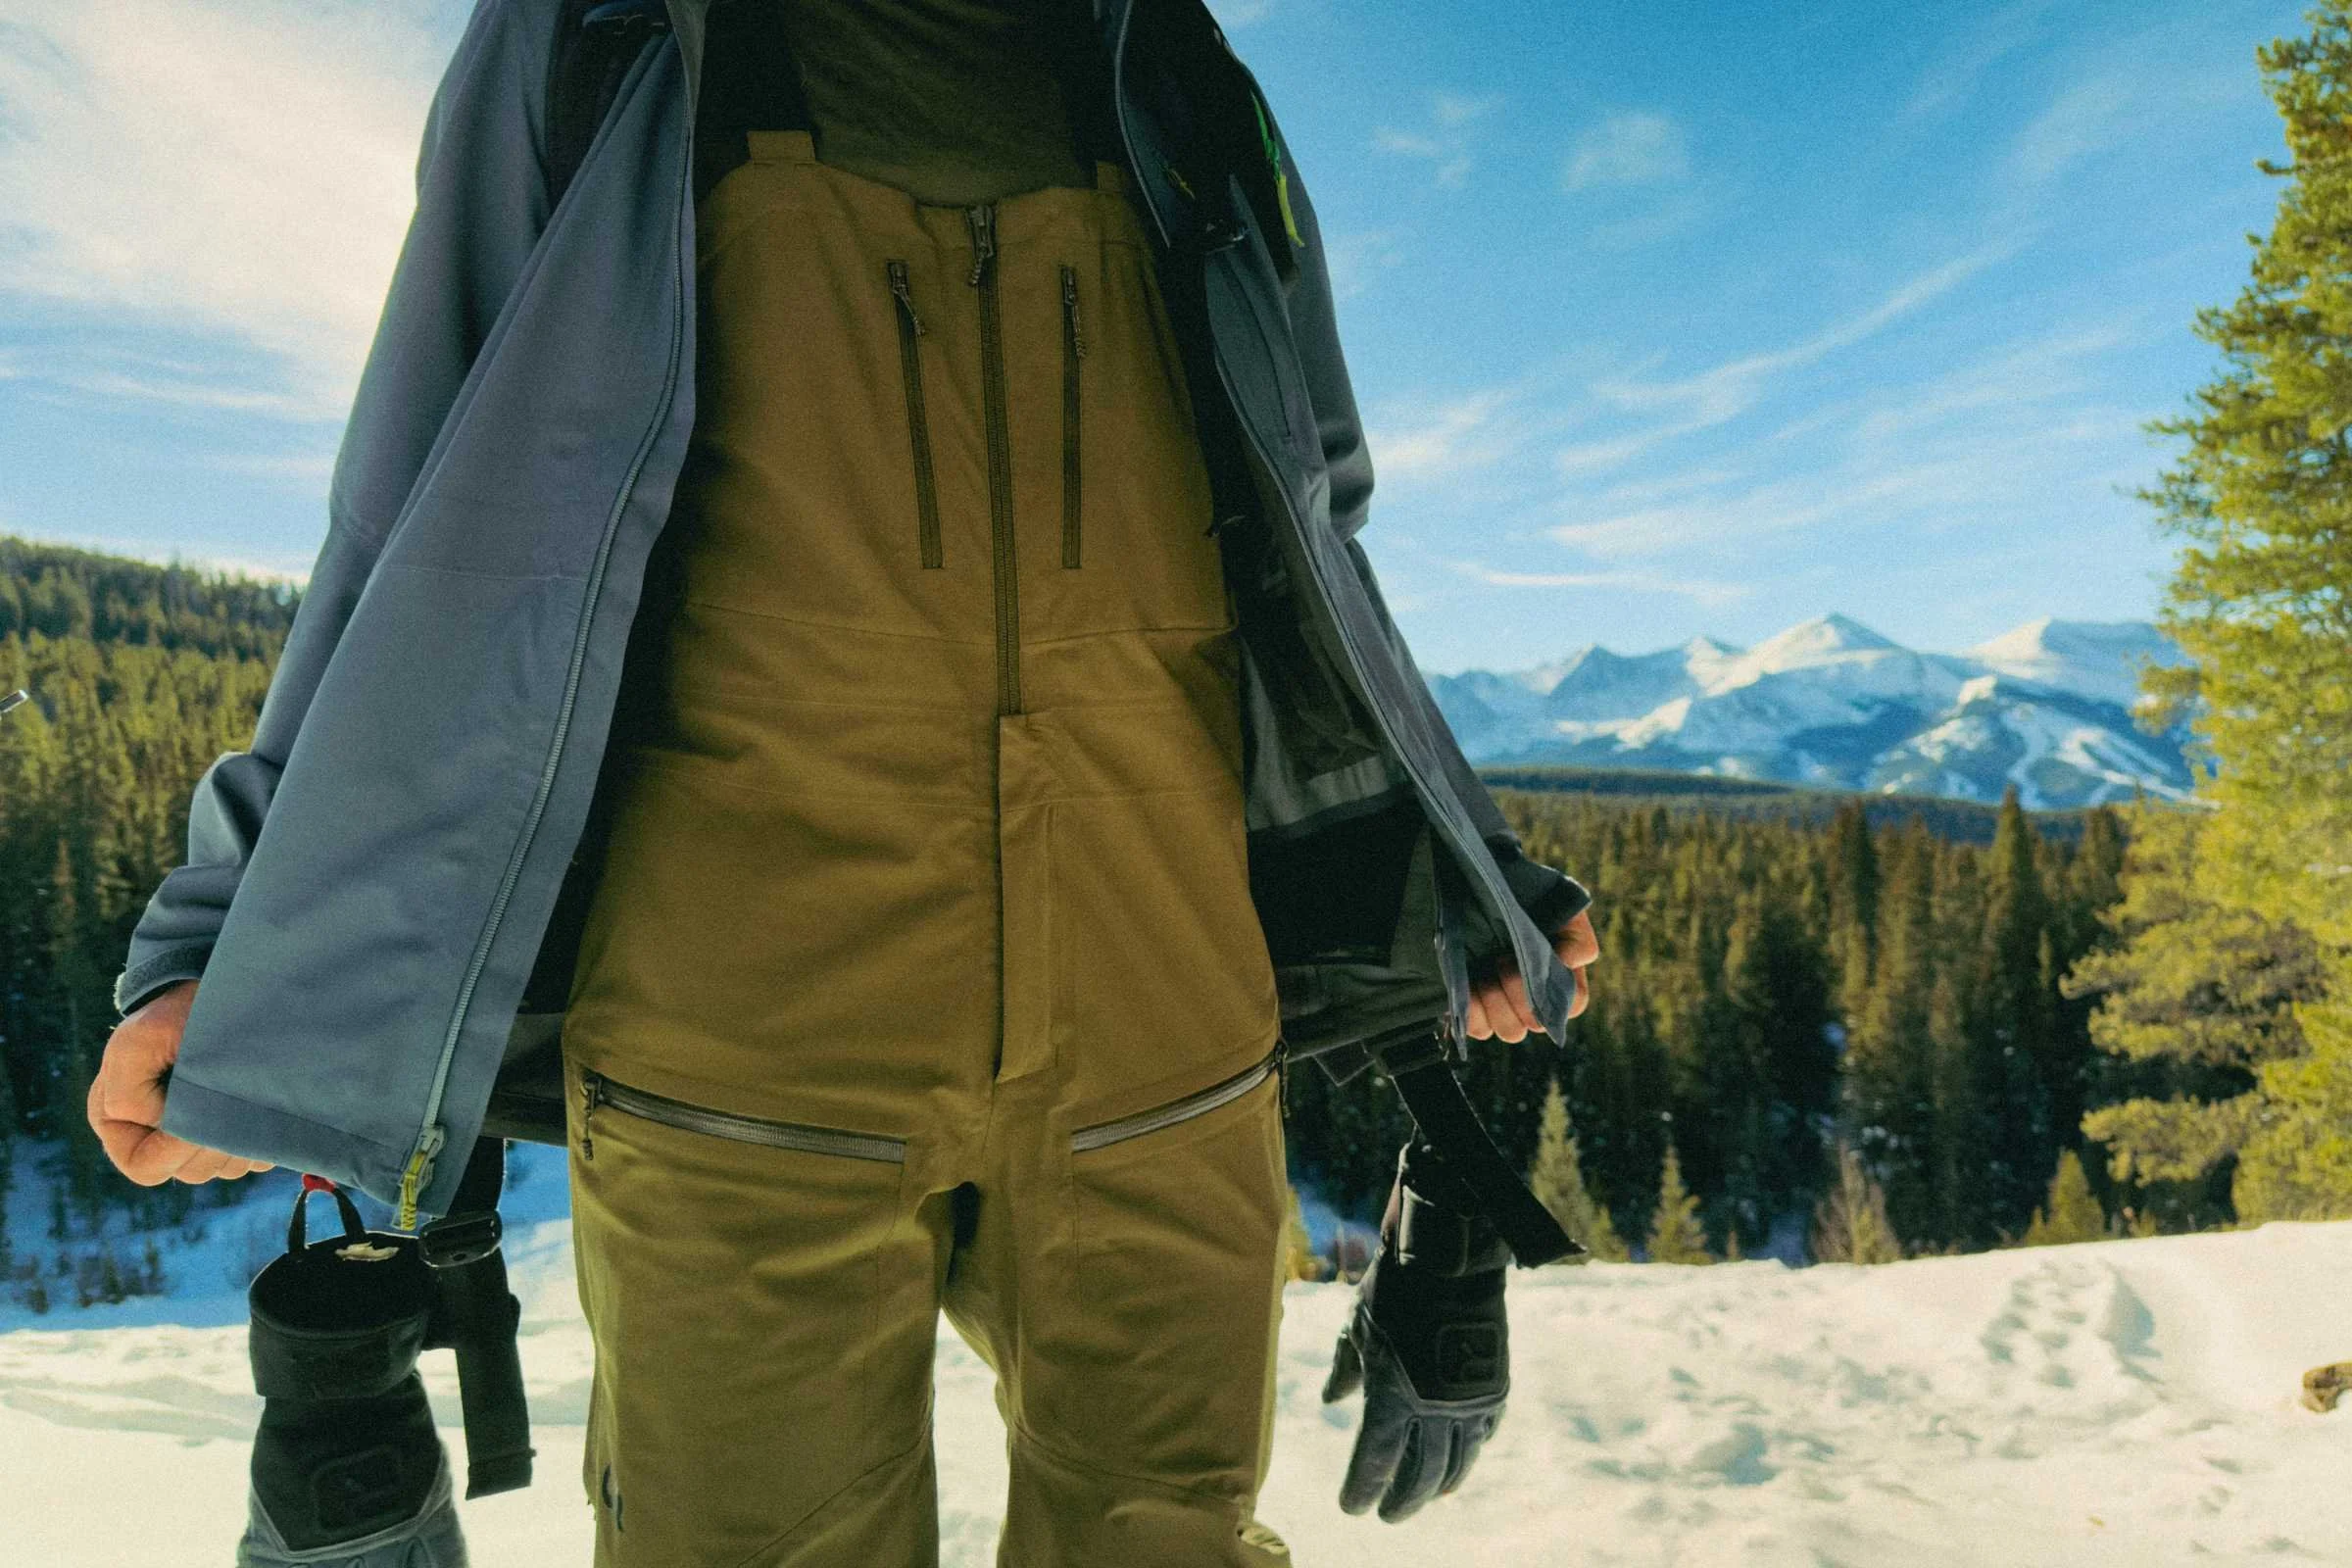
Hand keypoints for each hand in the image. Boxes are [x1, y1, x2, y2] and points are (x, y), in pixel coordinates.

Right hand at [88, 980, 274, 1184]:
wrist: (217, 997)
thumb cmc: (171, 1017)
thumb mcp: (138, 1043)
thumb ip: (127, 1092)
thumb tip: (157, 1126)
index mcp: (121, 1121)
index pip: (144, 1167)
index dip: (171, 1153)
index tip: (197, 1118)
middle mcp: (157, 1136)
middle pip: (190, 1172)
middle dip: (212, 1144)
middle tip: (230, 1101)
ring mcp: (197, 1136)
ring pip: (224, 1167)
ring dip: (239, 1141)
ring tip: (246, 1095)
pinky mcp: (233, 1131)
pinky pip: (253, 1156)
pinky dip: (261, 1138)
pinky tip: (261, 1102)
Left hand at [1320, 1156, 1510, 1521]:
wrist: (1451, 1261)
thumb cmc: (1394, 1291)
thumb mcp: (1357, 1329)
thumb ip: (1345, 1370)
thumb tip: (1332, 1399)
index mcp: (1391, 1399)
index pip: (1373, 1464)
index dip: (1361, 1491)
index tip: (1352, 1508)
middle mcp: (1432, 1412)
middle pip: (1416, 1477)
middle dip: (1400, 1500)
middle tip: (1387, 1515)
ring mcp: (1468, 1403)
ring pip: (1454, 1463)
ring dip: (1436, 1486)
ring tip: (1424, 1497)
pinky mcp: (1494, 1389)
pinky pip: (1480, 1435)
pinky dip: (1467, 1453)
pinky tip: (1458, 1461)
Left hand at [1467, 906, 1598, 1041]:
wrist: (1482, 893)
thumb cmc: (1529, 899)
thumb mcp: (1562, 908)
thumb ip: (1576, 937)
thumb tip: (1570, 964)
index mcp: (1563, 978)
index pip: (1573, 1004)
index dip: (1551, 990)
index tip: (1526, 959)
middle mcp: (1536, 999)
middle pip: (1537, 1024)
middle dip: (1519, 993)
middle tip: (1501, 958)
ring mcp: (1505, 1007)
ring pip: (1511, 1032)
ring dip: (1496, 1003)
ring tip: (1484, 973)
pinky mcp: (1476, 1009)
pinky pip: (1479, 1029)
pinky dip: (1473, 1011)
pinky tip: (1467, 986)